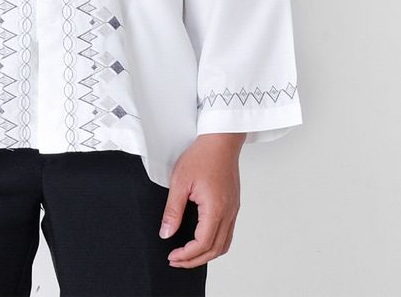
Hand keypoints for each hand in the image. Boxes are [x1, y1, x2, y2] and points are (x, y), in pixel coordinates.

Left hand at [159, 132, 244, 267]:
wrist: (220, 140)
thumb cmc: (202, 156)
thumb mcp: (179, 182)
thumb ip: (173, 210)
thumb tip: (166, 233)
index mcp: (215, 208)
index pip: (202, 243)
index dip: (186, 255)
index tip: (172, 256)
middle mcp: (228, 212)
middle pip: (215, 249)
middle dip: (194, 260)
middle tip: (176, 260)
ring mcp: (233, 209)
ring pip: (224, 244)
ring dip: (206, 254)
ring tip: (187, 255)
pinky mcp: (234, 205)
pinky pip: (227, 233)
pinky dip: (214, 243)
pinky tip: (201, 240)